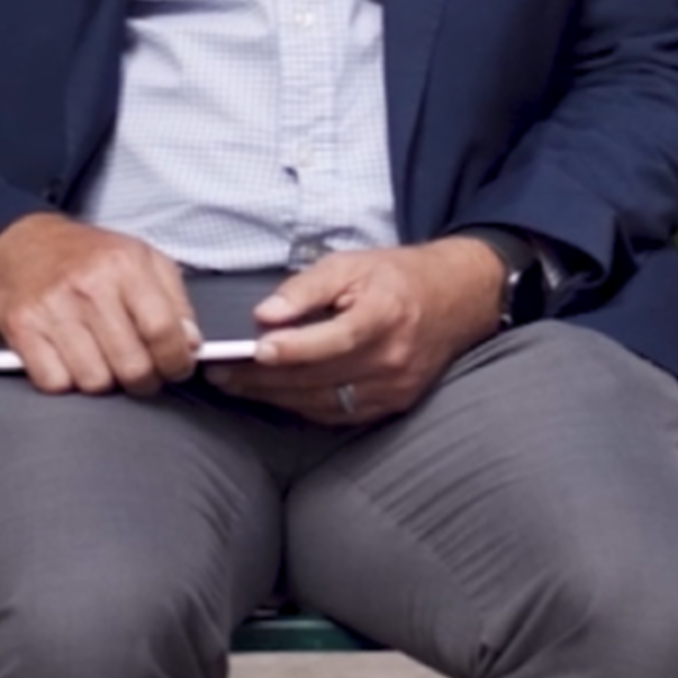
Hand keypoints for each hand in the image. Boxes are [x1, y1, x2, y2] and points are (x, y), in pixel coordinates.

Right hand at [0, 213, 197, 394]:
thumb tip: (191, 344)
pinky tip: (70, 360)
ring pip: (95, 382)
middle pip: (132, 366)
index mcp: (125, 265)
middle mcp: (89, 287)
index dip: (177, 361)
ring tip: (102, 360)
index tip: (176, 367)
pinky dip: (66, 380)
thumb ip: (176, 300)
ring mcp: (53, 310)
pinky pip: (55, 383)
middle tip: (139, 369)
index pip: (163, 331)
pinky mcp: (22, 330)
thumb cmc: (86, 256)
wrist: (20, 244)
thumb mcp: (143, 259)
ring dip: (103, 380)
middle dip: (143, 379)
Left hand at [208, 238, 509, 427]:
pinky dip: (302, 405)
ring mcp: (394, 388)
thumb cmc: (397, 278)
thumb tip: (264, 315)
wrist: (456, 301)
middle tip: (221, 372)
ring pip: (323, 402)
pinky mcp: (392, 405)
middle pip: (319, 377)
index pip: (333, 340)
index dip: (293, 349)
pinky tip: (274, 394)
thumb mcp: (351, 264)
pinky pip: (337, 414)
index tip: (255, 351)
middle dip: (264, 378)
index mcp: (385, 315)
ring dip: (275, 396)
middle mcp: (392, 358)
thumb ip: (305, 288)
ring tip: (236, 384)